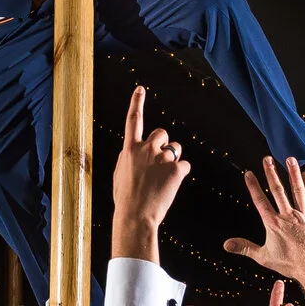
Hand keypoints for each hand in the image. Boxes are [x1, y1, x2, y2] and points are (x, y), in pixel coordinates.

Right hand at [109, 86, 189, 262]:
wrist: (135, 216)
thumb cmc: (125, 199)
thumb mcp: (120, 174)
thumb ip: (129, 159)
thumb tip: (134, 153)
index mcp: (129, 149)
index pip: (133, 119)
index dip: (137, 102)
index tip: (141, 89)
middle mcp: (146, 148)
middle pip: (162, 133)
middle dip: (164, 144)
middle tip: (160, 161)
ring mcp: (161, 158)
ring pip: (176, 150)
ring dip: (173, 161)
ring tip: (163, 180)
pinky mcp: (176, 169)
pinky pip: (184, 166)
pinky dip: (180, 175)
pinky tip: (170, 187)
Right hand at [223, 157, 304, 296]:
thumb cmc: (290, 264)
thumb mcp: (263, 257)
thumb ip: (244, 248)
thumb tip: (226, 245)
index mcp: (274, 223)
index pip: (260, 200)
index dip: (253, 186)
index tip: (248, 173)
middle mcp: (289, 216)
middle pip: (278, 190)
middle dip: (271, 173)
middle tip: (267, 159)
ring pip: (299, 190)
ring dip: (294, 174)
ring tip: (290, 159)